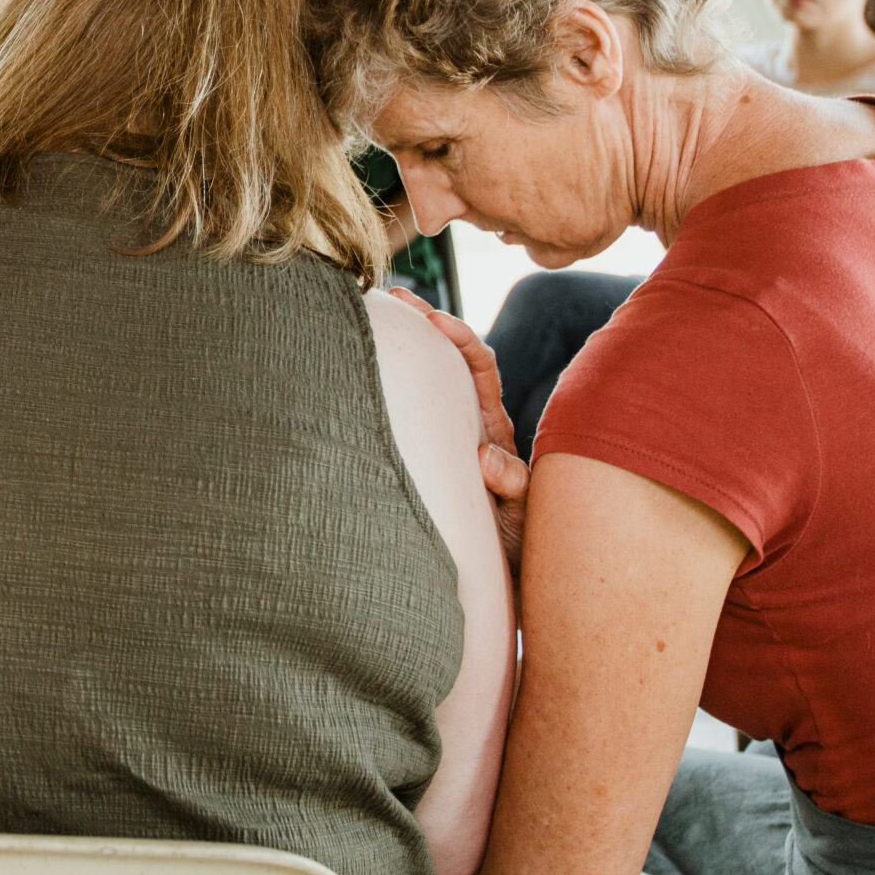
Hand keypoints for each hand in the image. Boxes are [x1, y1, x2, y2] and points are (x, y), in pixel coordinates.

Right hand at [390, 288, 528, 566]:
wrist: (502, 579)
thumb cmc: (516, 545)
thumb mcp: (520, 514)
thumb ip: (512, 485)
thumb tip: (485, 458)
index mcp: (491, 428)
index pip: (479, 367)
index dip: (460, 337)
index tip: (433, 318)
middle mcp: (468, 425)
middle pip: (447, 361)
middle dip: (421, 324)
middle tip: (390, 296)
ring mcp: (446, 439)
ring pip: (425, 386)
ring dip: (403, 350)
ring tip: (368, 319)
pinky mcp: (427, 460)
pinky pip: (407, 420)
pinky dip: (385, 394)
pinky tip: (354, 380)